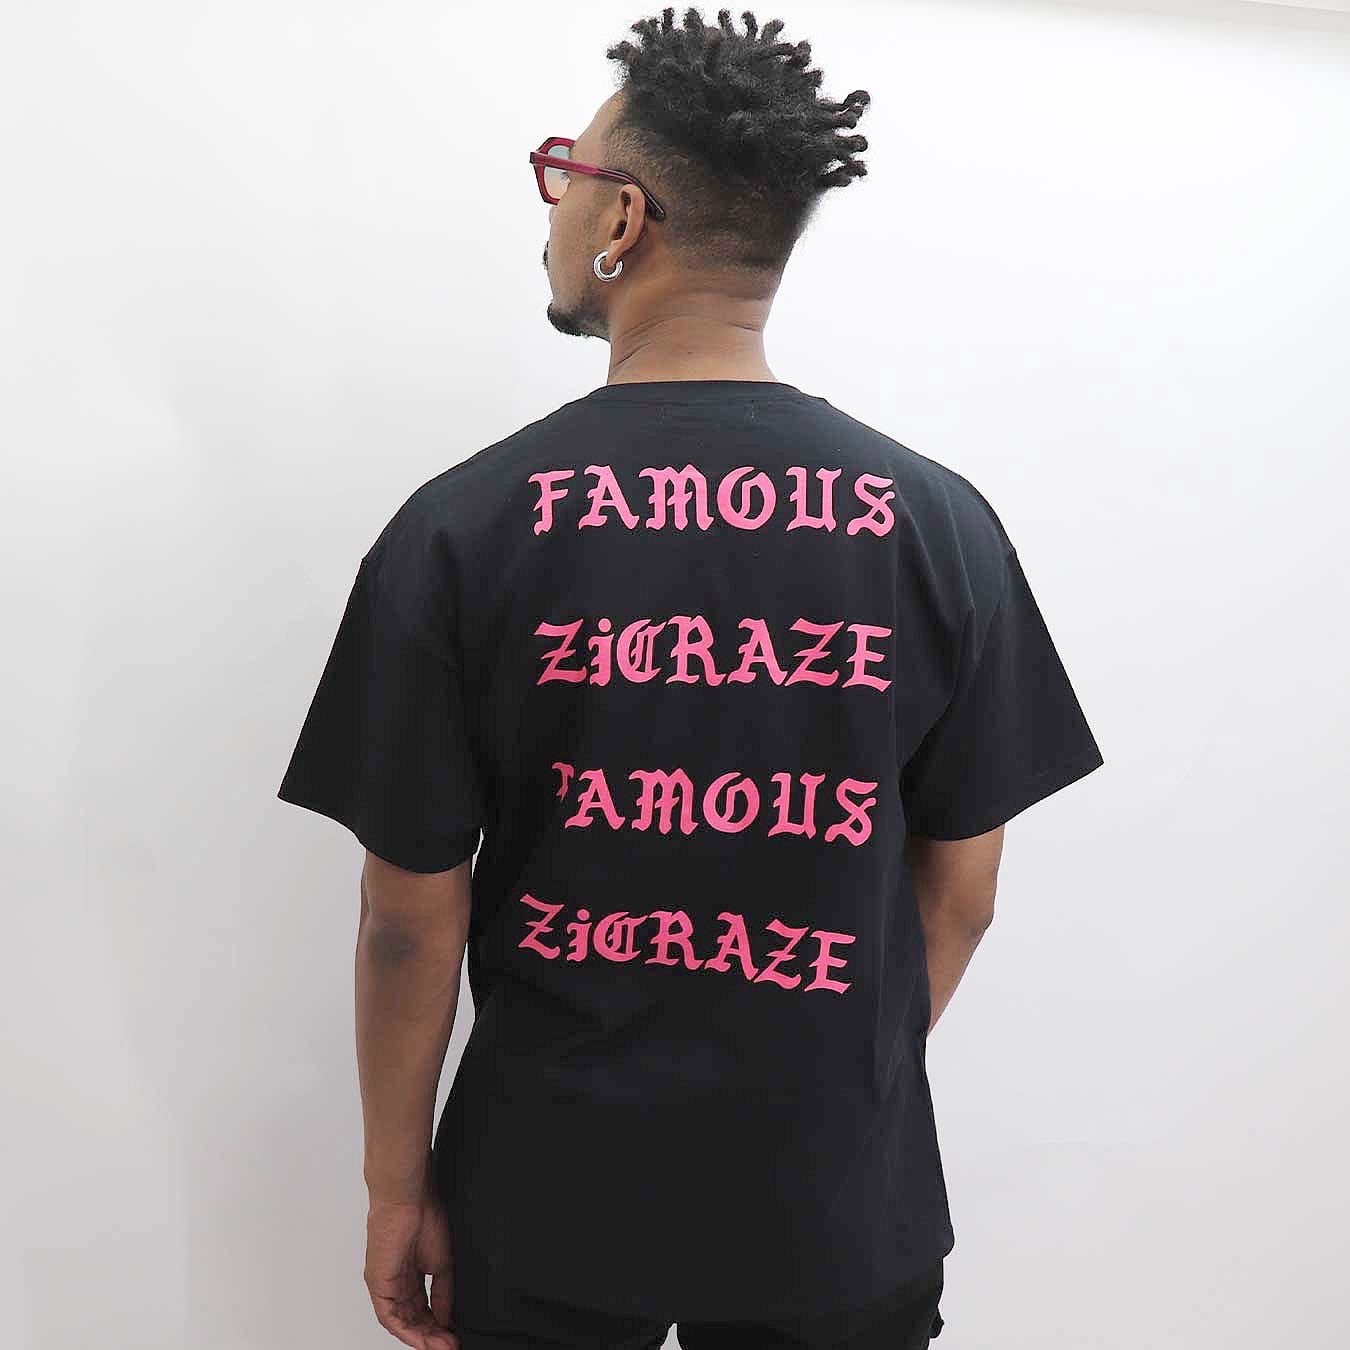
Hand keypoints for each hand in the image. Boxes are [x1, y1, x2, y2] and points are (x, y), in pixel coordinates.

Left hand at [364, 1191, 460, 1348]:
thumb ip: (443, 1292)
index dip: (438, 1324)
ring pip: (401, 1322)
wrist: (409, 1200)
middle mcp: (396, 1282)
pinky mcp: (378, 1285)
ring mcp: (386, 1285)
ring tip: (440, 1346)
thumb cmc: (424, 1217)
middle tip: (449, 1345)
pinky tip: (420, 1339)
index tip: (453, 1334)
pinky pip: (388, 1317)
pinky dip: (405, 1331)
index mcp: (411, 1273)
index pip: (423, 1308)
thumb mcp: (441, 1263)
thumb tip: (446, 1317)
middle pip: (413, 1318)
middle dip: (432, 1335)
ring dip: (421, 1337)